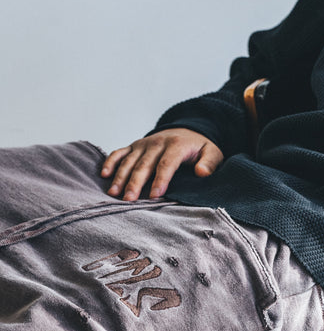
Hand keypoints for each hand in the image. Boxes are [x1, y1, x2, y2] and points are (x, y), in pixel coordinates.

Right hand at [101, 128, 223, 200]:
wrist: (187, 130)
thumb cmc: (199, 148)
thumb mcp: (212, 152)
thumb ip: (209, 163)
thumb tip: (202, 173)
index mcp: (176, 145)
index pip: (166, 164)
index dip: (160, 180)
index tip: (154, 196)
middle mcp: (157, 143)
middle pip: (144, 164)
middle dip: (135, 182)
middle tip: (129, 200)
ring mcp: (143, 144)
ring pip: (129, 160)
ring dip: (120, 176)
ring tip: (114, 193)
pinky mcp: (134, 146)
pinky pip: (119, 152)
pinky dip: (111, 162)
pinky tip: (104, 174)